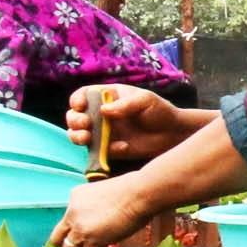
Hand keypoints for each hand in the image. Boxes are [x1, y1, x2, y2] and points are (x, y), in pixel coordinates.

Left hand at [52, 175, 161, 246]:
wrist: (139, 194)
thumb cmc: (131, 189)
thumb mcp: (103, 192)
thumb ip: (95, 206)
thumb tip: (102, 219)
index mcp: (74, 197)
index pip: (66, 219)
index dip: (76, 229)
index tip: (89, 234)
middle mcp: (72, 213)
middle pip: (57, 239)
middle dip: (69, 246)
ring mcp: (80, 228)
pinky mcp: (92, 241)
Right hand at [65, 84, 204, 165]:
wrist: (172, 134)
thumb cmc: (159, 111)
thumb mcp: (145, 101)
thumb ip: (125, 104)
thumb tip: (104, 110)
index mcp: (107, 97)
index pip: (83, 96)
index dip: (77, 100)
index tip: (80, 105)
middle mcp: (99, 114)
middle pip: (74, 116)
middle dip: (74, 120)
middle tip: (85, 124)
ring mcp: (102, 132)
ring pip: (78, 134)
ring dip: (77, 136)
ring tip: (86, 138)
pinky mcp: (107, 149)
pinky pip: (96, 151)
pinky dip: (101, 150)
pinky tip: (122, 147)